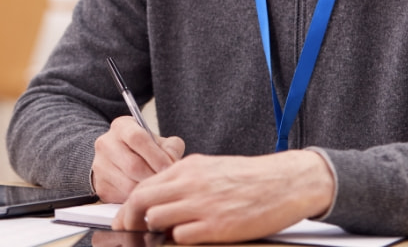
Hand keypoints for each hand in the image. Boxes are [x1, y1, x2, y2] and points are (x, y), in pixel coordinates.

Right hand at [91, 116, 184, 202]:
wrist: (120, 159)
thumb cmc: (144, 150)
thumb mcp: (158, 141)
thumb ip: (170, 147)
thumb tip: (172, 161)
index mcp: (121, 127)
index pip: (138, 138)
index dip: (156, 155)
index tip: (170, 167)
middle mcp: (106, 144)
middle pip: (133, 165)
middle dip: (153, 176)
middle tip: (167, 183)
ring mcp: (100, 166)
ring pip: (128, 184)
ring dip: (146, 190)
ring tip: (159, 191)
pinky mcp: (100, 186)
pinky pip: (122, 197)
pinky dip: (137, 200)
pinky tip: (147, 197)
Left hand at [113, 150, 333, 244]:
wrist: (285, 182)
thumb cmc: (250, 177)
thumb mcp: (210, 168)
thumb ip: (184, 180)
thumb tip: (161, 198)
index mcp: (188, 167)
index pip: (144, 185)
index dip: (128, 205)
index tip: (123, 217)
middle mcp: (190, 183)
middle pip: (142, 201)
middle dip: (128, 218)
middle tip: (126, 230)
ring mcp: (202, 204)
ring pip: (157, 218)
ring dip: (154, 230)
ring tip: (159, 235)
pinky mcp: (216, 226)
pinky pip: (181, 236)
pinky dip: (178, 239)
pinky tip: (186, 238)